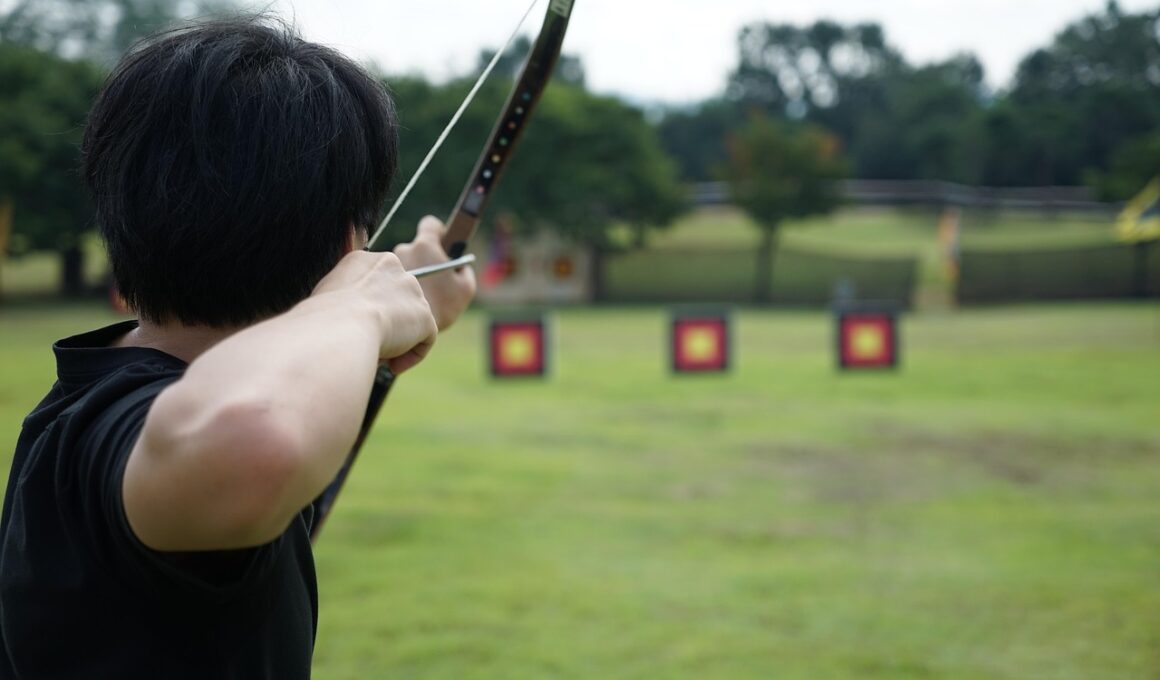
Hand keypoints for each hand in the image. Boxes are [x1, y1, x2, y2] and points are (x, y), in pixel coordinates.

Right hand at [312, 250, 437, 374]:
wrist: (339, 327)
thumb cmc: (322, 317)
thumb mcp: (327, 295)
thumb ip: (346, 296)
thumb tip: (350, 313)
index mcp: (367, 260)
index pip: (378, 284)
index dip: (370, 309)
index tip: (359, 327)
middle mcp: (394, 267)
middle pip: (397, 300)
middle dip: (388, 323)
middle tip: (370, 342)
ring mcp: (412, 290)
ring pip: (411, 319)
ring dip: (398, 340)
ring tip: (377, 355)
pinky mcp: (425, 315)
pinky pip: (425, 339)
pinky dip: (411, 356)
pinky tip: (392, 366)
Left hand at [393, 216, 476, 330]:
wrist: (404, 327)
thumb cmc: (440, 306)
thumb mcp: (466, 287)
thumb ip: (464, 269)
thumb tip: (458, 266)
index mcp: (425, 245)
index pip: (431, 224)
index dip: (439, 232)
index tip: (443, 245)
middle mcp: (404, 249)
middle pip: (417, 248)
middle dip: (426, 261)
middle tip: (434, 282)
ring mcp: (388, 263)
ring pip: (404, 264)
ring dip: (412, 274)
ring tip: (419, 296)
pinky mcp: (376, 277)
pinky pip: (390, 276)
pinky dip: (397, 285)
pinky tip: (405, 301)